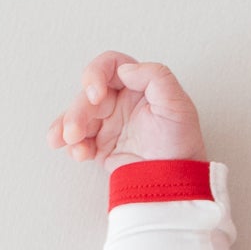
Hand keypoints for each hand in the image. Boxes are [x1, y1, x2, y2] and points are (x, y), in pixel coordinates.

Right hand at [46, 52, 207, 174]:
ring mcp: (109, 125)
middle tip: (74, 130)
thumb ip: (156, 76)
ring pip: (78, 117)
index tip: (95, 93)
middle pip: (88, 95)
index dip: (95, 73)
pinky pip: (80, 141)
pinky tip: (78, 153)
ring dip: (68, 127)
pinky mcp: (102, 147)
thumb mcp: (179, 105)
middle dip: (77, 111)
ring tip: (68, 141)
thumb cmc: (182, 145)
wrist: (177, 183)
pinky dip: (74, 146)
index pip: (109, 66)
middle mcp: (120, 102)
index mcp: (137, 86)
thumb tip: (126, 69)